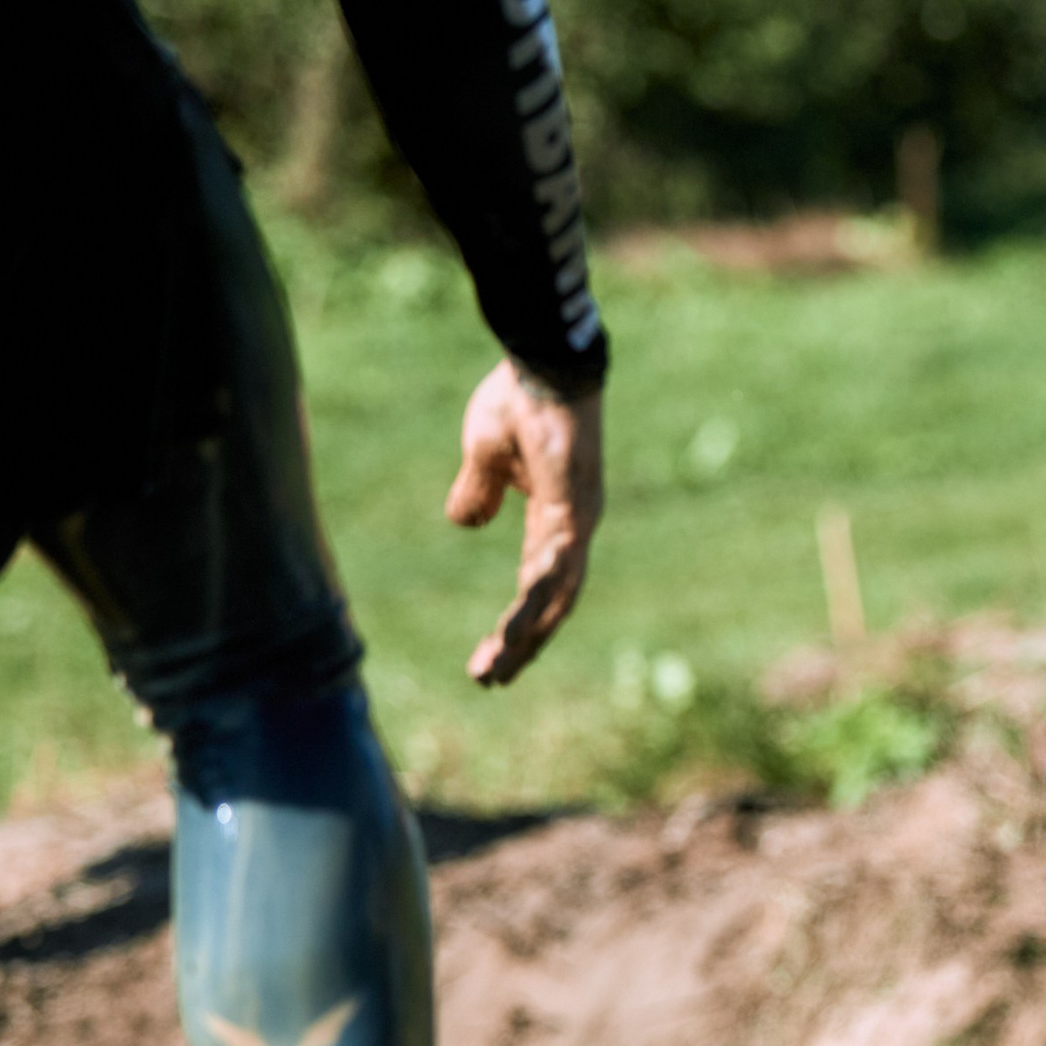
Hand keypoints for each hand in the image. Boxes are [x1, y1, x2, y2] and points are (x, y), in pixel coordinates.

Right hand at [444, 358, 604, 685]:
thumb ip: (479, 494)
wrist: (542, 365)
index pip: (538, 584)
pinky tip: (512, 633)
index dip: (519, 620)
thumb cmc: (518, 401)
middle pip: (550, 603)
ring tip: (493, 673)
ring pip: (552, 597)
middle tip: (491, 680)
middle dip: (521, 644)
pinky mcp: (575, 512)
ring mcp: (578, 523)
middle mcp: (573, 530)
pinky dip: (532, 604)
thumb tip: (467, 523)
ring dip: (522, 638)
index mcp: (555, 518)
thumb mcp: (485, 457)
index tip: (491, 653)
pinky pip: (552, 569)